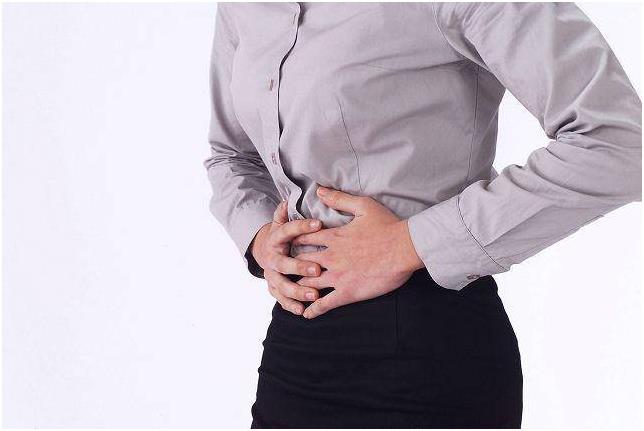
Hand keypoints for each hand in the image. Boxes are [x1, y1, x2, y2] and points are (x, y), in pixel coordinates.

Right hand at [251, 201, 323, 314]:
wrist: (264, 250)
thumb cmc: (283, 235)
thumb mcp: (282, 221)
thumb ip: (285, 212)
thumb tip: (287, 199)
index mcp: (276, 238)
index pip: (288, 230)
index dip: (302, 227)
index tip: (319, 224)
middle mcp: (271, 258)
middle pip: (283, 263)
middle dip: (300, 267)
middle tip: (317, 269)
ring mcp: (271, 274)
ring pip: (282, 285)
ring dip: (297, 291)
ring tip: (315, 295)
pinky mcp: (273, 287)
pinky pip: (281, 298)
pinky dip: (291, 305)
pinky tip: (303, 310)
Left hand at [293, 186, 423, 318]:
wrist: (405, 248)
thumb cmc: (387, 226)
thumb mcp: (363, 205)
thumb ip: (339, 199)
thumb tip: (319, 190)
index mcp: (333, 237)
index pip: (303, 239)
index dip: (294, 242)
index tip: (288, 245)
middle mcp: (330, 257)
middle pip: (301, 262)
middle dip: (291, 265)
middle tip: (285, 270)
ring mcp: (337, 276)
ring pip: (308, 283)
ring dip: (298, 287)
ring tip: (290, 291)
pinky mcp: (348, 292)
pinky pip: (324, 304)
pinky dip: (313, 310)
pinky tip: (306, 314)